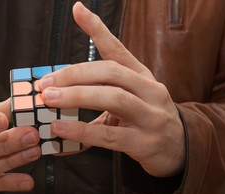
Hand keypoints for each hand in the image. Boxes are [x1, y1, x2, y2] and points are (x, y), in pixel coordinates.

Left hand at [39, 2, 184, 177]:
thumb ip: (99, 92)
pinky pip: (109, 136)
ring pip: (113, 98)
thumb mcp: (129, 98)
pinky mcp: (144, 142)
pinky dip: (82, 130)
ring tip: (49, 100)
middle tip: (46, 83)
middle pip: (111, 72)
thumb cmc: (145, 119)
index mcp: (141, 76)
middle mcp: (149, 90)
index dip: (98, 29)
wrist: (178, 149)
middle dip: (74, 74)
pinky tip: (60, 128)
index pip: (118, 49)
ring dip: (77, 96)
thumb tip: (58, 92)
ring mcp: (150, 116)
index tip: (77, 10)